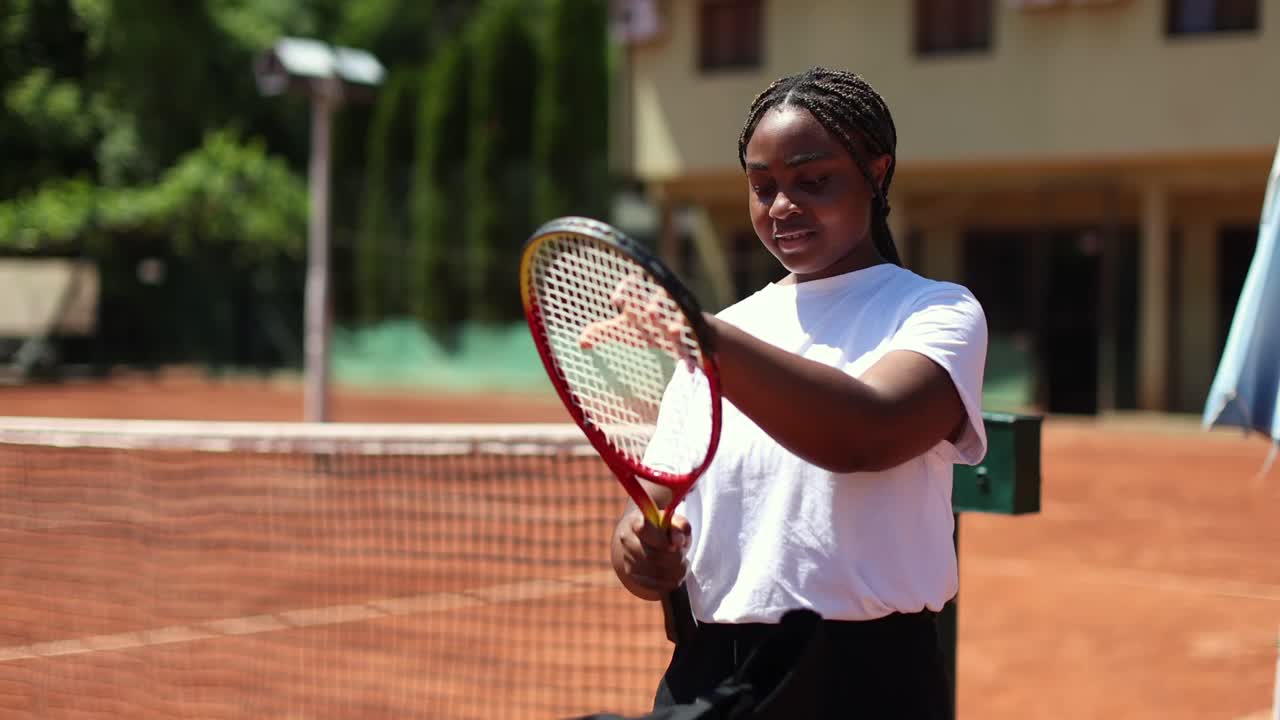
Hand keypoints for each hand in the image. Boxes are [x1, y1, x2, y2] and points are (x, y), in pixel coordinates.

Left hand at [578, 276, 692, 370]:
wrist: (680, 331)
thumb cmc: (648, 328)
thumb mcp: (627, 329)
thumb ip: (603, 332)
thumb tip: (581, 342)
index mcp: (643, 302)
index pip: (635, 288)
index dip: (627, 291)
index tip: (616, 300)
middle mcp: (662, 308)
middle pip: (660, 302)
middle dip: (655, 306)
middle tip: (649, 312)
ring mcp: (679, 321)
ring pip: (679, 321)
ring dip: (676, 325)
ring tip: (673, 330)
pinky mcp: (691, 337)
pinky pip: (691, 346)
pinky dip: (690, 356)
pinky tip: (689, 367)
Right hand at [615, 507, 689, 599]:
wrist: (647, 540)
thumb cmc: (666, 530)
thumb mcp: (677, 523)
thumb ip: (680, 527)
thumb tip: (677, 541)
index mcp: (638, 522)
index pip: (647, 532)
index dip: (664, 541)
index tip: (677, 544)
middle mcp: (628, 540)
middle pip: (652, 556)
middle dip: (674, 559)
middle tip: (684, 557)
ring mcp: (628, 558)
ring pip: (655, 572)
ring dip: (674, 571)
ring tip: (681, 564)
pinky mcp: (631, 574)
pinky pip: (654, 584)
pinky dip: (669, 582)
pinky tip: (675, 576)